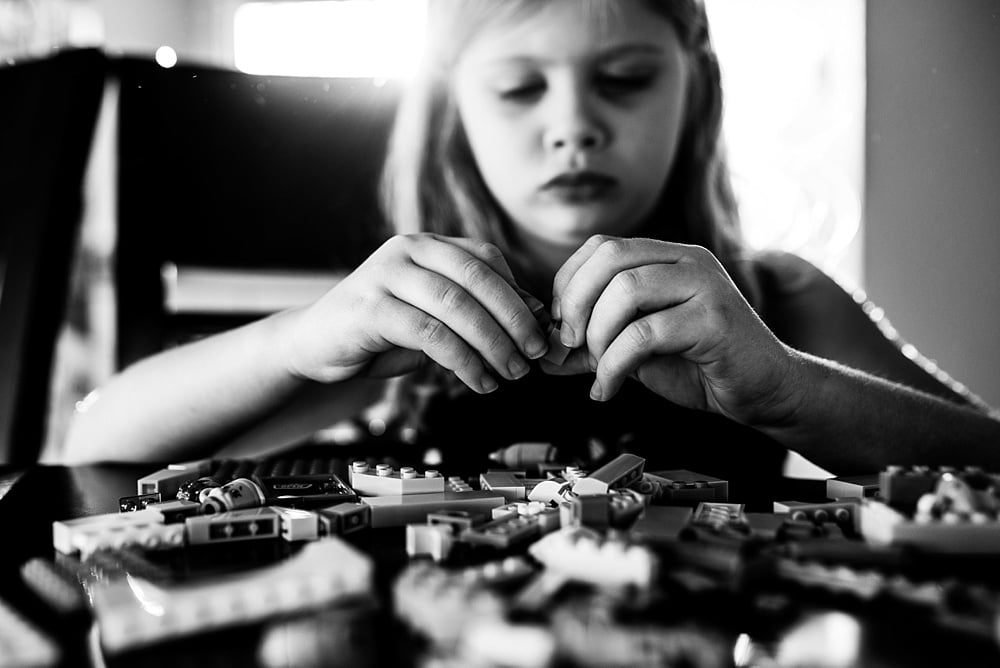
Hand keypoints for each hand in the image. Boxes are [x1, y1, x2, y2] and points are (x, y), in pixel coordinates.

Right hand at [282, 234, 548, 393]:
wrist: (314, 345)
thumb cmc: (381, 332)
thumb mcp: (436, 317)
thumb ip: (478, 312)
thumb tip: (537, 315)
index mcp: (427, 245)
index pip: (486, 260)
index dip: (518, 296)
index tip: (539, 333)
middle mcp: (408, 250)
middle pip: (477, 279)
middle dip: (513, 319)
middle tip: (533, 355)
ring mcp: (386, 274)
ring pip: (457, 306)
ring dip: (493, 344)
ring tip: (511, 373)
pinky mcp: (370, 307)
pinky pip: (431, 333)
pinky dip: (463, 361)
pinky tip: (479, 381)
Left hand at [542, 235, 798, 426]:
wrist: (764, 391)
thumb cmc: (702, 366)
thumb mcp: (638, 349)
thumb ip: (595, 344)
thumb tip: (546, 353)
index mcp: (669, 257)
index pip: (602, 246)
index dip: (569, 283)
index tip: (561, 324)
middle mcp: (688, 260)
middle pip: (610, 258)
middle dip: (576, 304)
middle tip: (571, 344)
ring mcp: (705, 286)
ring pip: (626, 291)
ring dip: (598, 336)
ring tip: (599, 369)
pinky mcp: (715, 320)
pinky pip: (645, 334)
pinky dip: (614, 366)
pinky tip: (609, 389)